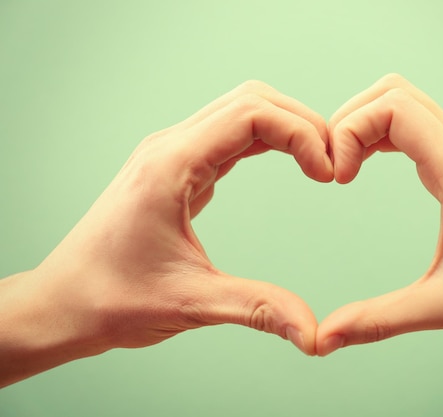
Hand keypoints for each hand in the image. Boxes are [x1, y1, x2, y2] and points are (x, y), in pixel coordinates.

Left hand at [0, 81, 332, 386]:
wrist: (64, 304)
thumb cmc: (110, 298)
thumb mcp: (190, 303)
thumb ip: (258, 309)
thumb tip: (314, 332)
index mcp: (171, 165)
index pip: (251, 115)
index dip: (300, 134)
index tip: (327, 174)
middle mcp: (170, 148)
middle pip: (250, 101)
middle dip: (300, 123)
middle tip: (331, 164)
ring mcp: (172, 155)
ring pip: (239, 112)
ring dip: (284, 128)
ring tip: (316, 162)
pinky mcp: (176, 171)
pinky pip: (227, 136)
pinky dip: (264, 141)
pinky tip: (284, 162)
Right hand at [316, 74, 442, 354]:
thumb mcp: (442, 308)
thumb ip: (378, 320)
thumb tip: (324, 337)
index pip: (394, 109)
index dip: (351, 131)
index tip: (337, 178)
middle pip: (393, 92)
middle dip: (350, 121)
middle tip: (333, 168)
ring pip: (403, 100)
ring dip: (364, 123)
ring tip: (344, 166)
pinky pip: (414, 122)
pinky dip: (381, 132)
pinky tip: (366, 164)